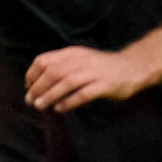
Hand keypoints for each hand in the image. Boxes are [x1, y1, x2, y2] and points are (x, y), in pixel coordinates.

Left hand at [26, 45, 154, 111]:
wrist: (133, 67)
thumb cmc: (102, 68)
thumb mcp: (80, 60)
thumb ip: (62, 67)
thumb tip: (38, 84)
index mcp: (72, 53)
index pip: (45, 60)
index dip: (32, 74)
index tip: (28, 87)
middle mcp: (81, 60)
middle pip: (53, 72)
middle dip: (38, 87)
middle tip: (30, 101)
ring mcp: (94, 72)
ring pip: (67, 82)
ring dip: (50, 95)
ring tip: (40, 106)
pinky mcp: (105, 85)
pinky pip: (84, 94)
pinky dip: (69, 101)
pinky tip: (60, 109)